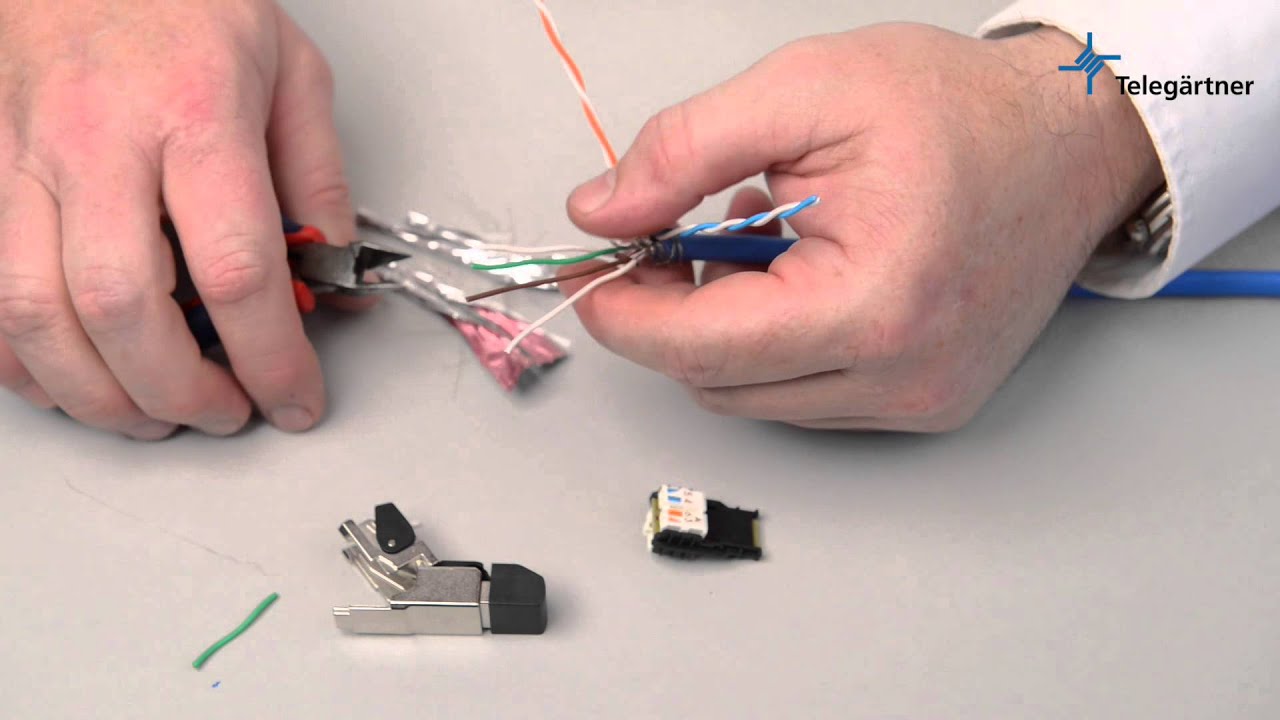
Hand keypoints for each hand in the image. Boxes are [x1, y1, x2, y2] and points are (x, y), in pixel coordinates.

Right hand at [0, 0, 354, 438]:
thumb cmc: (189, 2)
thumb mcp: (291, 73)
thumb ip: (318, 182)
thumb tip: (336, 282)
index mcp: (195, 114)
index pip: (235, 268)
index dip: (271, 357)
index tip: (297, 400)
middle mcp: (98, 141)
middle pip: (120, 306)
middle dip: (177, 389)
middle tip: (224, 413)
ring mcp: (22, 158)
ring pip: (33, 311)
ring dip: (97, 394)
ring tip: (155, 416)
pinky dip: (22, 362)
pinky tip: (73, 382)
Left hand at [564, 24, 1161, 430]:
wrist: (1071, 143)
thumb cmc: (960, 111)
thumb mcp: (804, 91)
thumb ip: (683, 151)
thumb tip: (602, 212)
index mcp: (874, 303)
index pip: (702, 348)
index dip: (628, 315)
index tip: (593, 278)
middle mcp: (902, 375)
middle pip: (720, 382)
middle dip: (671, 316)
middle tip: (663, 242)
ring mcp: (919, 400)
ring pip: (758, 396)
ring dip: (725, 329)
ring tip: (753, 240)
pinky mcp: (927, 402)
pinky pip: (806, 394)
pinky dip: (776, 342)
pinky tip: (795, 275)